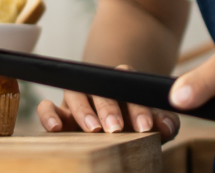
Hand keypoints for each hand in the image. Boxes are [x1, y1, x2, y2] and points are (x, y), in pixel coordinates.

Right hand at [36, 66, 179, 140]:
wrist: (116, 118)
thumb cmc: (136, 121)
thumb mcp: (154, 120)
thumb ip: (165, 122)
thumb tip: (167, 126)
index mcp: (122, 84)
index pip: (129, 87)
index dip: (138, 107)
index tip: (146, 126)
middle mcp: (97, 87)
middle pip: (100, 90)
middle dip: (108, 109)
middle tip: (116, 128)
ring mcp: (77, 98)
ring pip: (75, 94)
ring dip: (84, 111)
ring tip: (93, 130)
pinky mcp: (59, 112)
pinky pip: (47, 107)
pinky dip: (48, 114)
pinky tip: (56, 127)